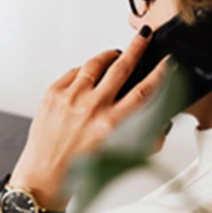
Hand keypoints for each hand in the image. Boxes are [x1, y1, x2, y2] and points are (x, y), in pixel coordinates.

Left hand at [10, 27, 167, 208]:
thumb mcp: (119, 155)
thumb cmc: (80, 170)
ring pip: (95, 64)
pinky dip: (85, 72)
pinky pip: (74, 72)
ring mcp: (70, 98)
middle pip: (122, 67)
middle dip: (137, 48)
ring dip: (109, 56)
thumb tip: (159, 118)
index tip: (167, 62)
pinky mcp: (53, 93)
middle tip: (144, 36)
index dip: (160, 73)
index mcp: (112, 125)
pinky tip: (89, 76)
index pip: (144, 91)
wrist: (44, 176)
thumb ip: (142, 136)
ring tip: (116, 55)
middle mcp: (92, 108)